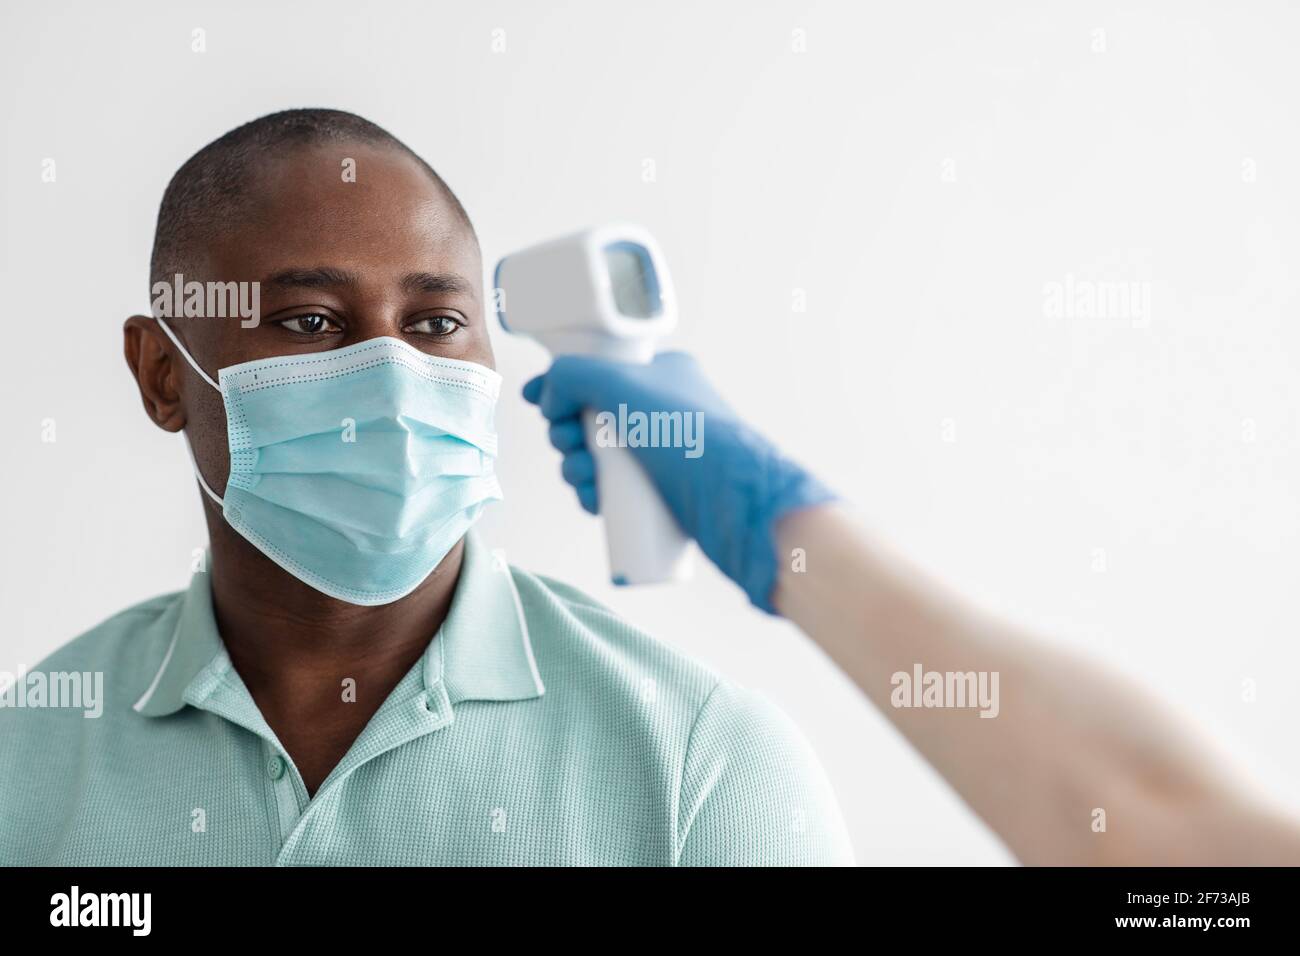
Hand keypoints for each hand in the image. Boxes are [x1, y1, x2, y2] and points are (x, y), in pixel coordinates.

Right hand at [522, 352, 834, 612]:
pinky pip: (615, 488)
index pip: (598, 371)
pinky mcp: (664, 491)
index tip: (534, 401)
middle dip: (566, 433)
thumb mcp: (622, 386)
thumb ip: (574, 375)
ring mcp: (664, 452)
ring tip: (582, 478)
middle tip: (569, 444)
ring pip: (599, 455)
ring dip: (576, 467)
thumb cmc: (688, 436)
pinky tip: (592, 502)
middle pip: (590, 415)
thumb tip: (548, 395)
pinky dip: (595, 493)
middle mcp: (663, 409)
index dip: (560, 386)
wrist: (736, 502)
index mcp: (661, 374)